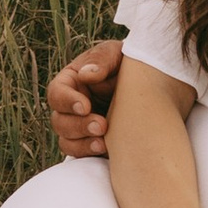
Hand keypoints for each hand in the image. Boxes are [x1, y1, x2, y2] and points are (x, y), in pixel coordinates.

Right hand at [49, 32, 123, 156]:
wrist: (151, 86)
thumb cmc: (128, 63)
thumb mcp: (115, 53)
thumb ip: (101, 60)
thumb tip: (86, 75)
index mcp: (70, 82)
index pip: (56, 93)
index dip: (67, 101)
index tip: (86, 106)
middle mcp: (70, 106)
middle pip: (59, 121)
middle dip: (78, 126)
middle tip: (102, 126)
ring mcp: (80, 127)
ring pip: (67, 141)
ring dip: (82, 143)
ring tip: (104, 143)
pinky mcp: (92, 142)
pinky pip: (81, 154)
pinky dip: (90, 153)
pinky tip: (108, 150)